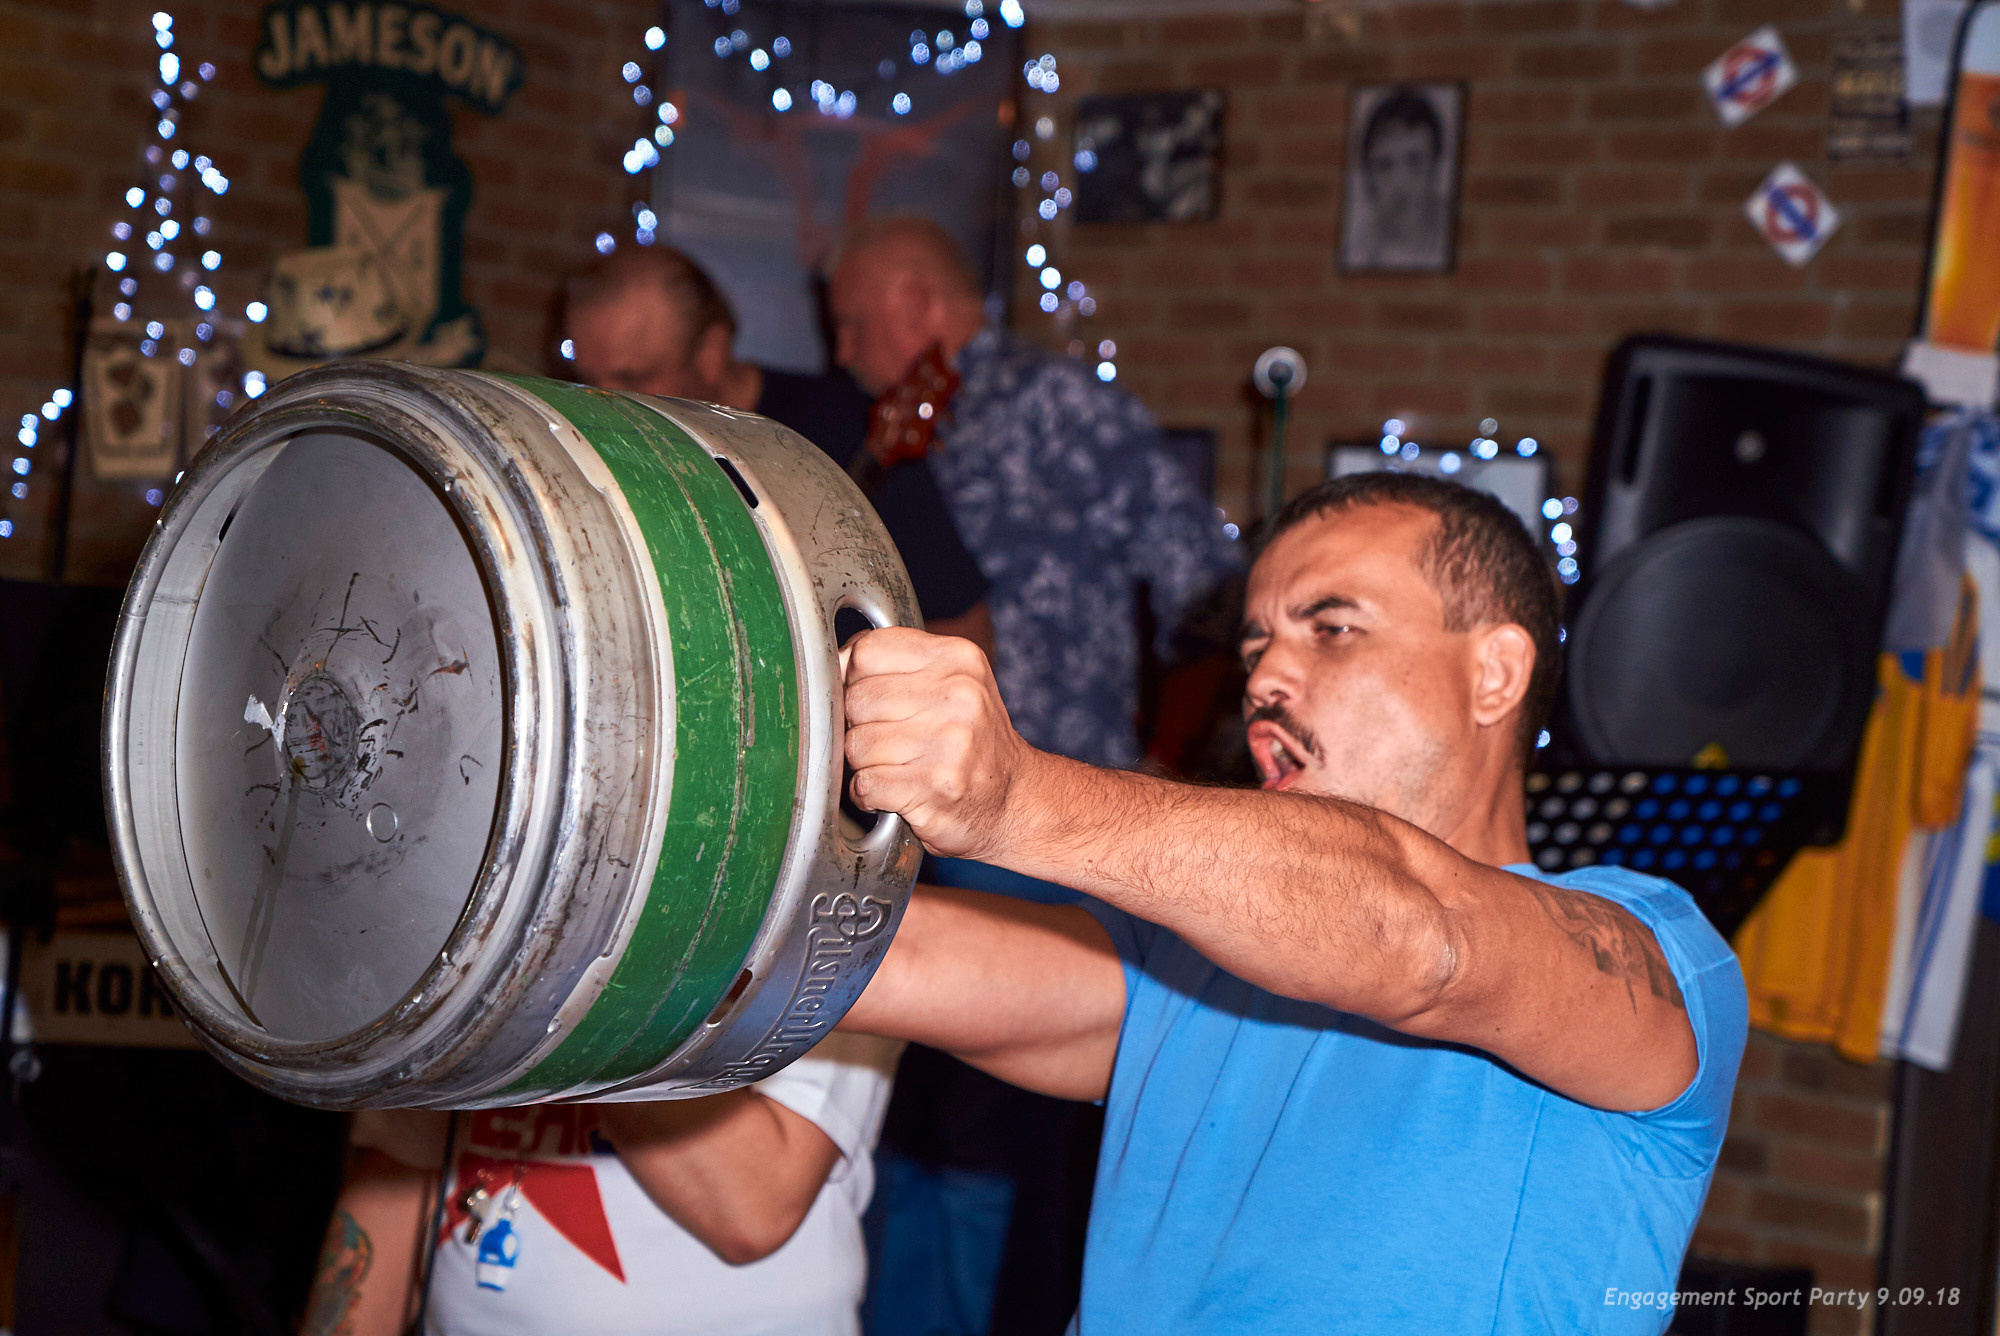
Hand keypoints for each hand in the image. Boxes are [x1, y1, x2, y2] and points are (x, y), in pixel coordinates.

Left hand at [843, 627, 1037, 859]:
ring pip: (855, 745)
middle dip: (859, 725)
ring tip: (896, 768)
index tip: (871, 700)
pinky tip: (893, 793)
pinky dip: (868, 795)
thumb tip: (832, 665)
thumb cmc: (972, 742)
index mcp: (957, 659)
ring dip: (864, 764)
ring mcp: (949, 743)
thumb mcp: (952, 684)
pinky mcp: (935, 787)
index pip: (867, 651)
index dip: (855, 678)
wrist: (1017, 800)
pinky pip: (865, 785)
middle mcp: (958, 695)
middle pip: (856, 699)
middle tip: (888, 741)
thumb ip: (898, 667)